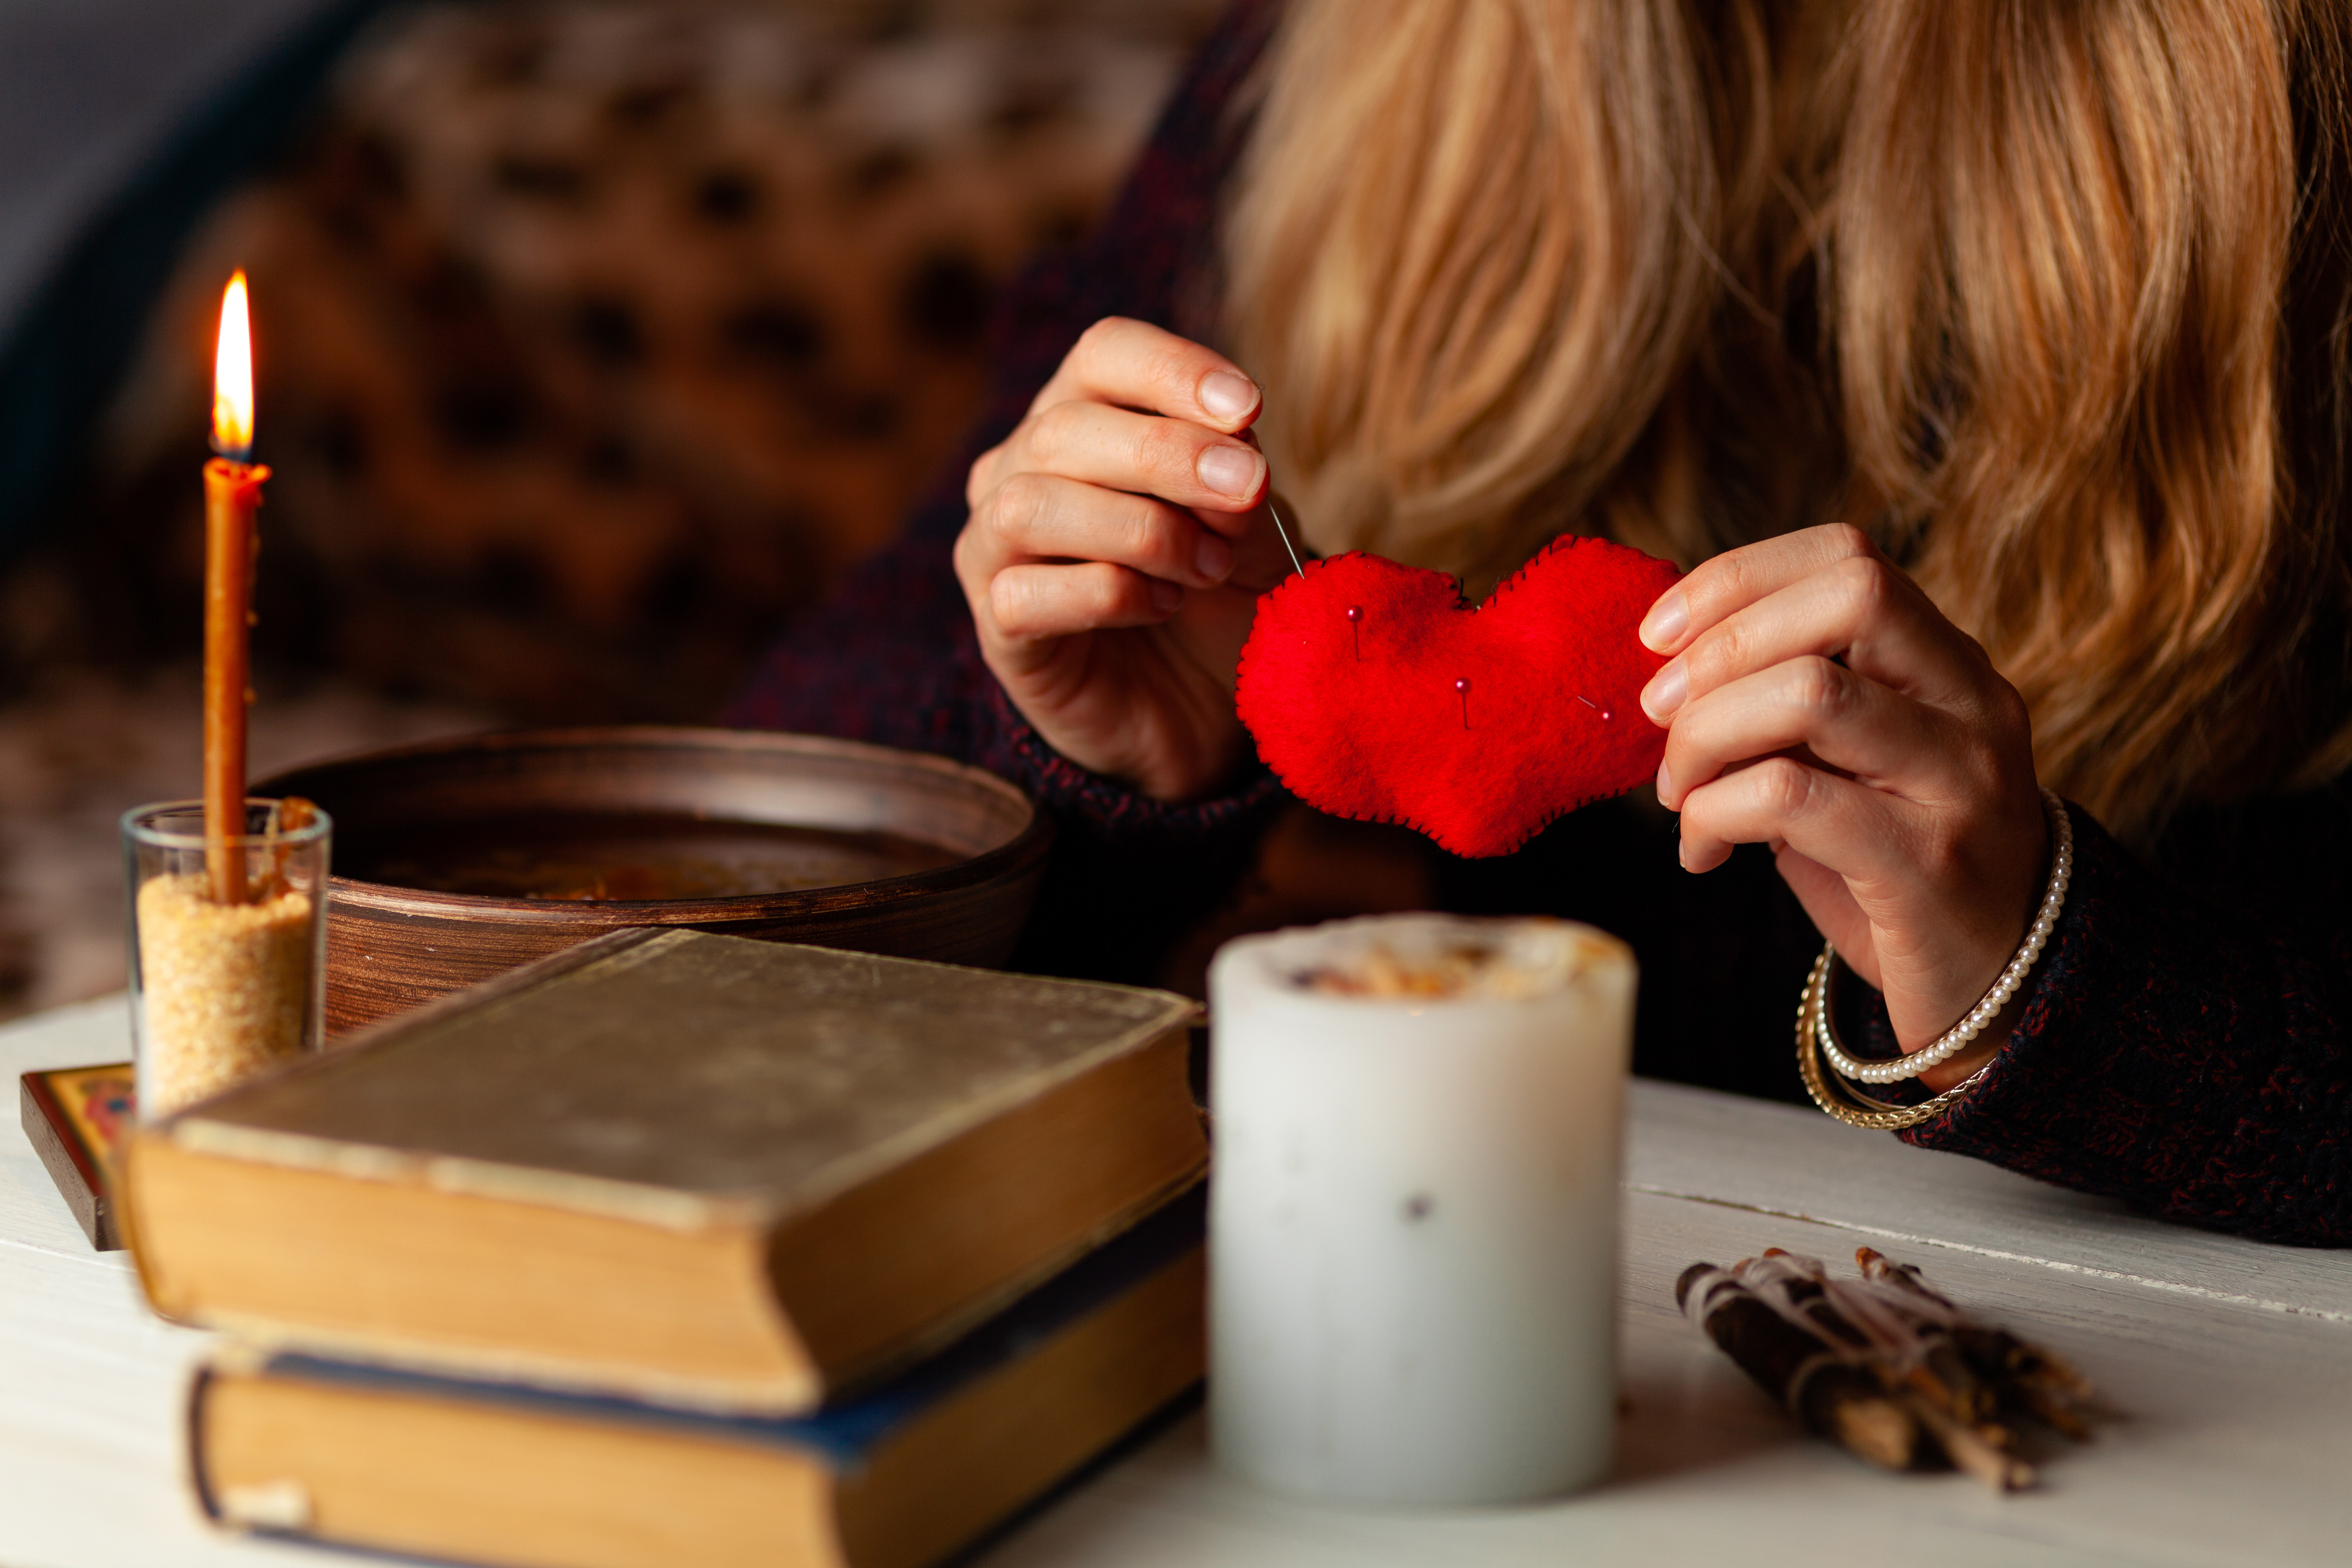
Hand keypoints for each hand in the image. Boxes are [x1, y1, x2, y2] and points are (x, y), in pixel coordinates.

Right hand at [956, 318, 1295, 800]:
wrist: (1207, 704)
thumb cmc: (1219, 594)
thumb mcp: (1250, 524)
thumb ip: (1238, 479)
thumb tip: (1230, 452)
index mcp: (1083, 416)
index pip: (1104, 354)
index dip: (1173, 370)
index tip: (1250, 409)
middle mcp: (1019, 468)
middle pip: (1064, 426)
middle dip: (1169, 454)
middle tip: (1247, 493)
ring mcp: (994, 547)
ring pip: (1032, 506)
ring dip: (1140, 530)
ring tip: (1205, 566)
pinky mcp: (997, 627)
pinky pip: (1026, 594)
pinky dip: (1107, 595)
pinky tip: (1160, 606)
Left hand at [1637, 525, 2049, 1087]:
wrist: (1998, 991)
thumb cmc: (1892, 869)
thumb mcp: (1844, 767)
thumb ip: (1783, 707)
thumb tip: (1667, 667)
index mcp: (1950, 666)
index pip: (1850, 558)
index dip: (1738, 579)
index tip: (1659, 635)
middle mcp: (1973, 707)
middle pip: (1848, 599)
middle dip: (1722, 647)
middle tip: (1658, 714)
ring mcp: (1962, 784)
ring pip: (1811, 693)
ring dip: (1707, 735)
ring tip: (1676, 793)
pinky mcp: (1928, 865)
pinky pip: (1790, 797)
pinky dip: (1714, 812)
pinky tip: (1702, 850)